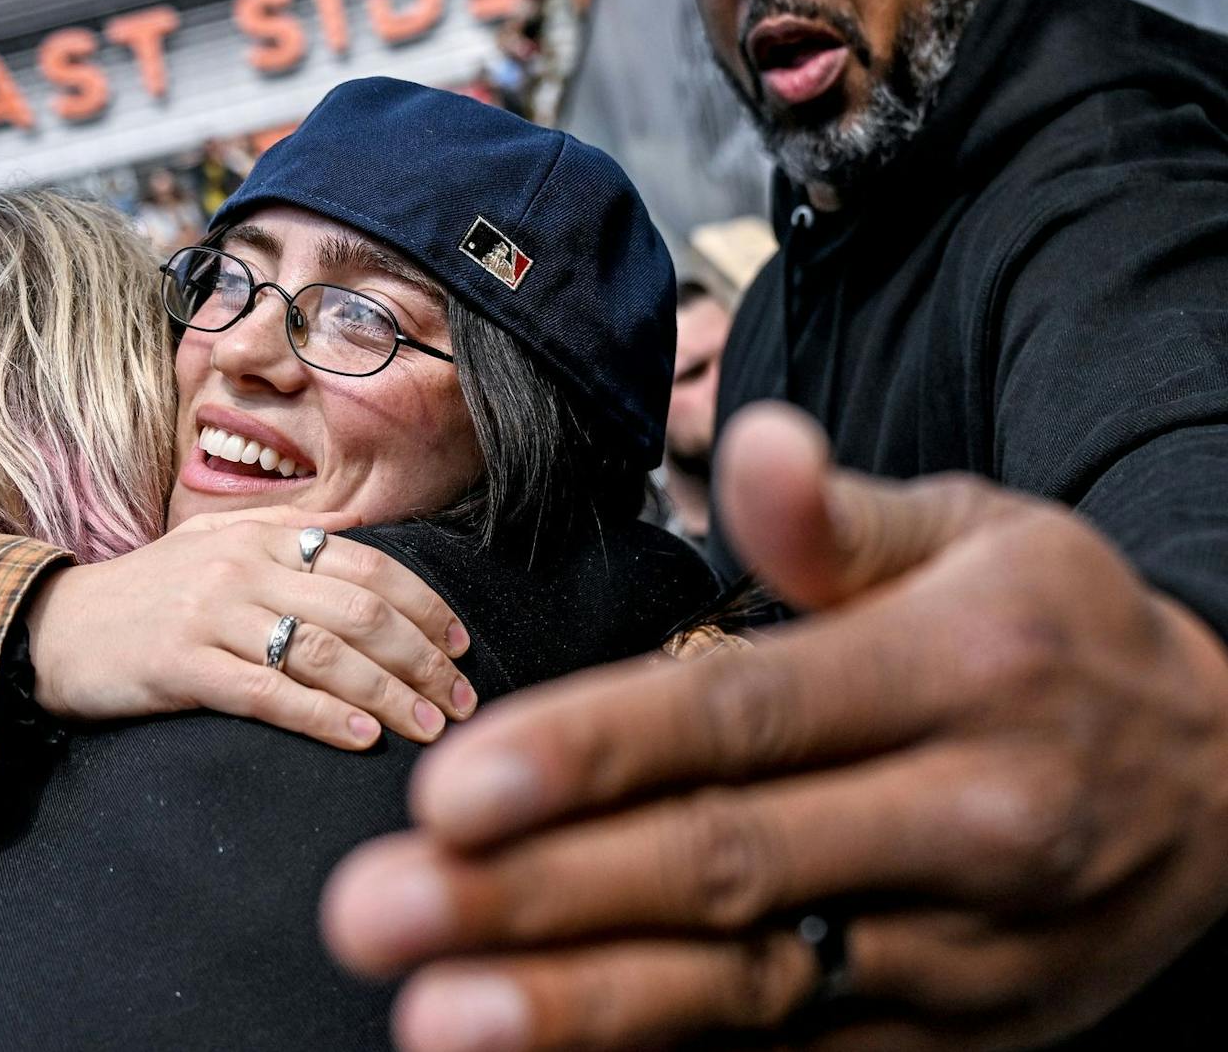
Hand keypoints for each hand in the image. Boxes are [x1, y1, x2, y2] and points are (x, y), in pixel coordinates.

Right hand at [27, 506, 476, 749]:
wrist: (53, 627)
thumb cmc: (146, 593)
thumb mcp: (213, 542)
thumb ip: (286, 532)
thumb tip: (362, 527)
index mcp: (261, 535)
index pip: (368, 565)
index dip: (425, 606)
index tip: (461, 646)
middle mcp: (243, 566)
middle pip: (359, 611)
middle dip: (423, 659)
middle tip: (460, 700)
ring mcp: (210, 614)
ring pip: (323, 653)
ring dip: (388, 695)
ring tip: (429, 728)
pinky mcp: (181, 664)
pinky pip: (267, 692)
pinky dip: (322, 716)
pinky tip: (360, 740)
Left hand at [322, 403, 1227, 1049]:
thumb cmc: (1057, 633)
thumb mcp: (981, 536)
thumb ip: (842, 516)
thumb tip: (747, 442)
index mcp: (962, 672)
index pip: (743, 716)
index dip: (591, 753)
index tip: (451, 792)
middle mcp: (971, 818)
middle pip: (725, 864)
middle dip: (540, 898)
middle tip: (378, 914)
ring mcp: (971, 948)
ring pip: (755, 988)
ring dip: (587, 1010)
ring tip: (441, 1023)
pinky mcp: (965, 1033)